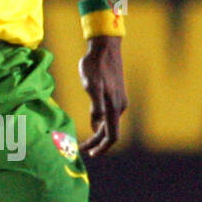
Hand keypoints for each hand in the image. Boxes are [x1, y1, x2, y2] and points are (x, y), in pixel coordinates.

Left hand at [78, 36, 127, 156]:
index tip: (89, 154)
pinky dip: (100, 124)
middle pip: (110, 133)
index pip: (112, 136)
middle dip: (97, 143)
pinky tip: (92, 123)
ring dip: (97, 135)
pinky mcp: (115, 94)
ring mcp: (119, 100)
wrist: (105, 47)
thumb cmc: (95, 65)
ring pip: (109, 124)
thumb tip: (96, 125)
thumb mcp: (91, 86)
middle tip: (81, 149)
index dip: (101, 148)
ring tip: (84, 140)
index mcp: (114, 107)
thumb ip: (95, 106)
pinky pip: (109, 116)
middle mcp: (120, 106)